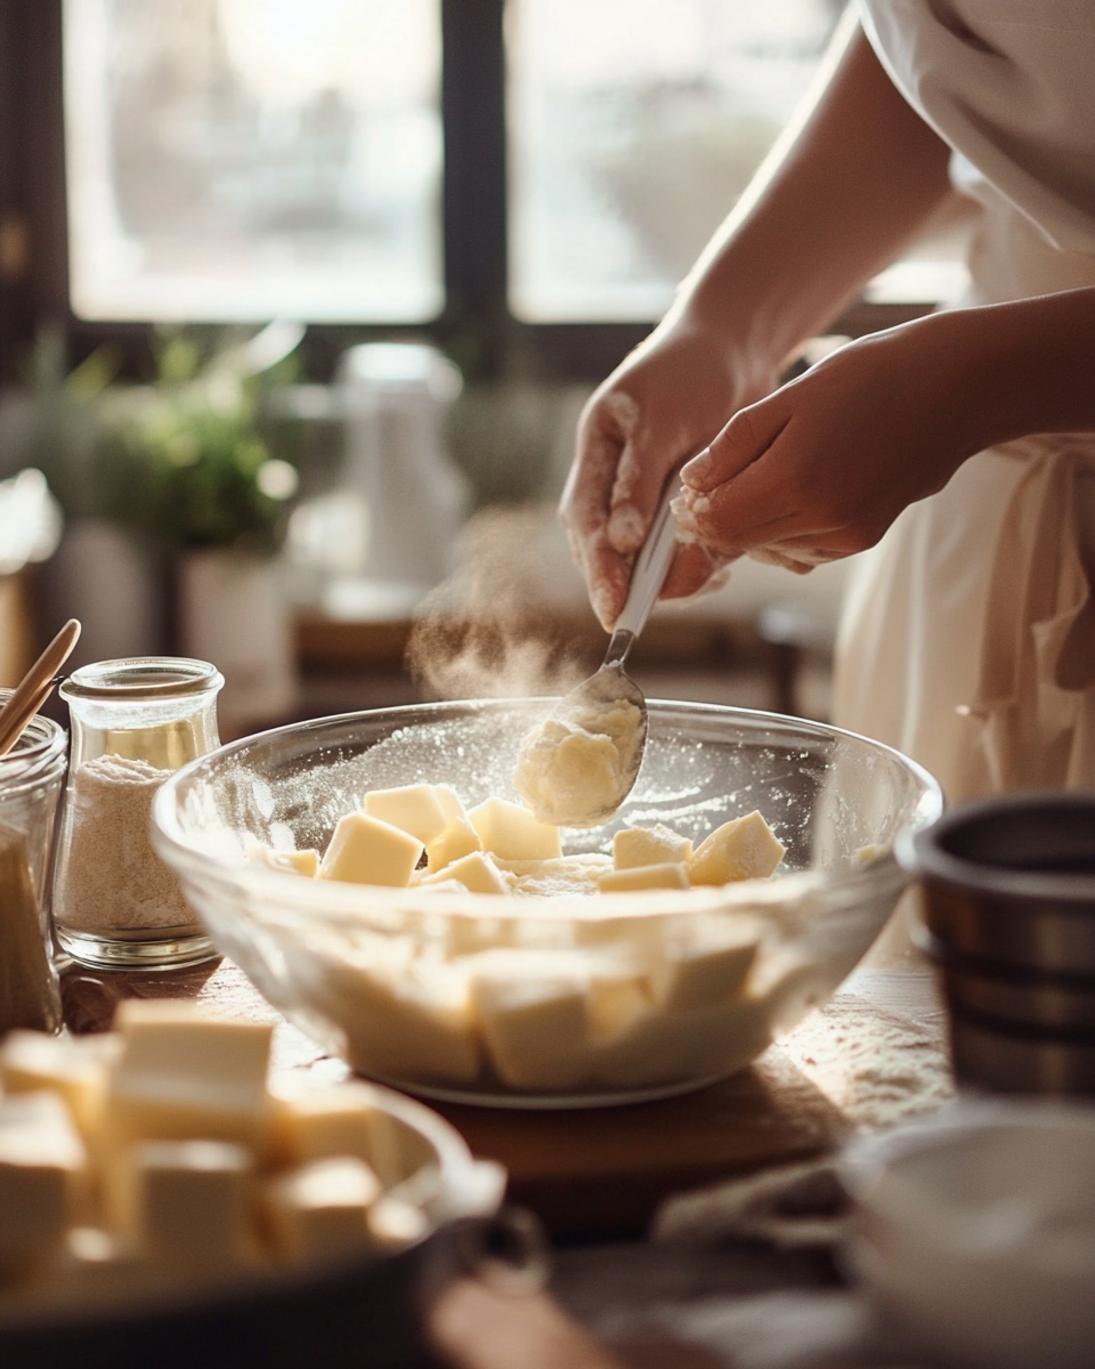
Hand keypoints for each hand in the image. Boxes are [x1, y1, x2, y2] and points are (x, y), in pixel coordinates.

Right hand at [561, 318, 774, 627]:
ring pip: (643, 554)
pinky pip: (677, 544)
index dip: (598, 572)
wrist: (734, 344)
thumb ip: (639, 479)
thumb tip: (618, 542)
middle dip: (626, 585)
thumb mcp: (663, 420)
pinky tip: (718, 569)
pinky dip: (694, 561)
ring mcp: (644, 493)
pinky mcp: (676, 500)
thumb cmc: (692, 370)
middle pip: (606, 550)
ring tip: (703, 583)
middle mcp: (613, 481)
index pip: (587, 525)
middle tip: (642, 619)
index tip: (613, 610)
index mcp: (596, 455)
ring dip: (667, 576)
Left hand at [677, 315, 986, 571]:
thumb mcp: (789, 398)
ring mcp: (844, 535)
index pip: (716, 523)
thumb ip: (732, 447)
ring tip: (777, 469)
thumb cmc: (868, 378)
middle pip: (739, 541)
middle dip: (722, 515)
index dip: (696, 509)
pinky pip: (802, 547)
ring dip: (755, 520)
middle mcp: (820, 519)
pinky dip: (787, 526)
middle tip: (729, 475)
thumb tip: (691, 484)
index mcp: (794, 479)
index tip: (698, 483)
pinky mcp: (861, 540)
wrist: (953, 391)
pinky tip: (804, 486)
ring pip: (769, 548)